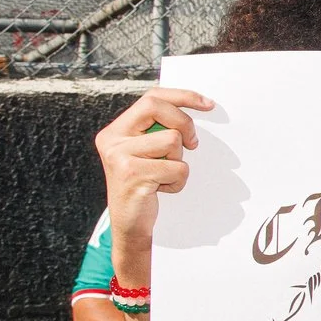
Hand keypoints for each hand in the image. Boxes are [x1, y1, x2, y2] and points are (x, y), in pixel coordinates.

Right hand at [94, 88, 212, 280]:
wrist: (130, 224)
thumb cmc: (143, 185)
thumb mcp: (145, 153)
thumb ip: (158, 130)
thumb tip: (196, 107)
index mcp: (116, 130)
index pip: (151, 98)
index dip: (182, 96)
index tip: (208, 104)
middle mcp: (112, 139)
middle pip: (158, 109)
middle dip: (184, 124)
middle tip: (192, 144)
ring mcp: (120, 156)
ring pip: (172, 140)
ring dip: (178, 160)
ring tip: (164, 175)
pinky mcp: (133, 174)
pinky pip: (177, 167)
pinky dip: (178, 181)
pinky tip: (162, 189)